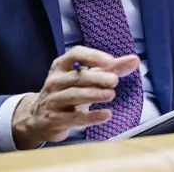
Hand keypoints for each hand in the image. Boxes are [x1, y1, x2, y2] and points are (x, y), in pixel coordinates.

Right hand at [11, 46, 139, 149]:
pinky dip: (91, 117)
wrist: (39, 118)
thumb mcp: (84, 78)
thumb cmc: (67, 92)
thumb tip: (134, 60)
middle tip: (114, 80)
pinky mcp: (55, 119)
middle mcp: (55, 80)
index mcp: (61, 65)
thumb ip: (110, 69)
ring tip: (111, 94)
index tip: (111, 62)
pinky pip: (74, 117)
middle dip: (97, 77)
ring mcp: (53, 100)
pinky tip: (106, 115)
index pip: (76, 54)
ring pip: (74, 95)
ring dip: (94, 94)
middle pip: (77, 76)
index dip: (93, 56)